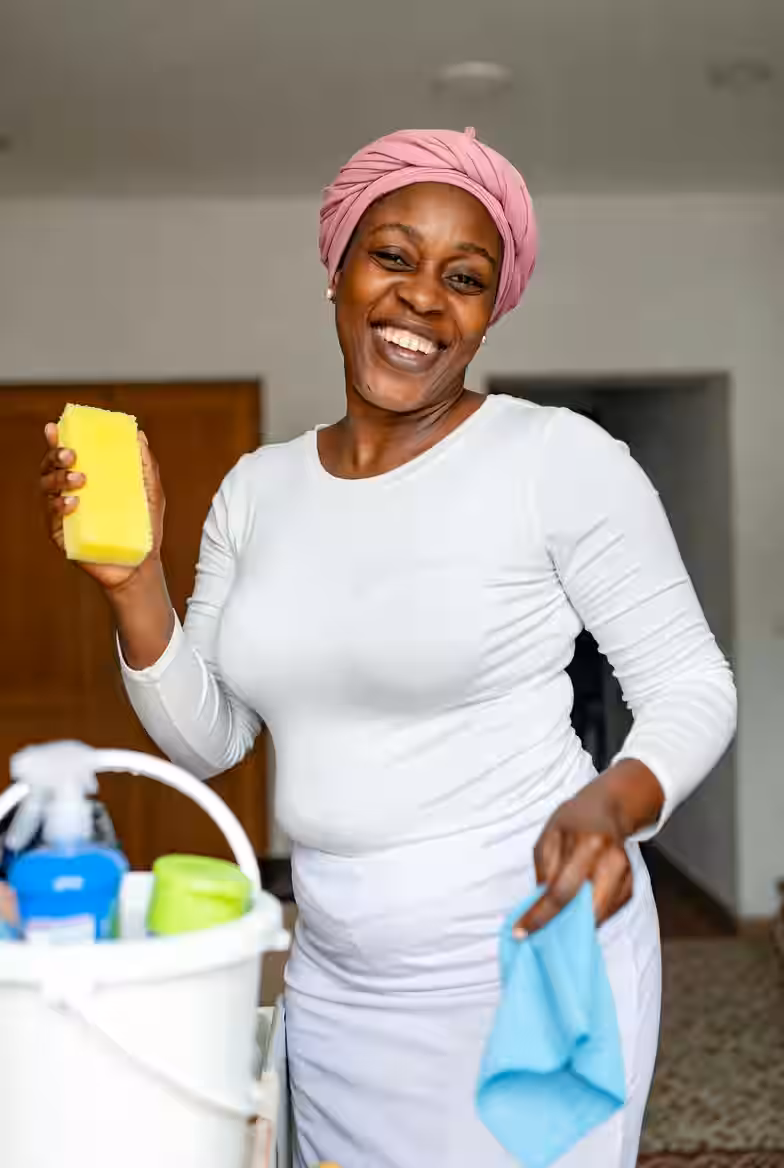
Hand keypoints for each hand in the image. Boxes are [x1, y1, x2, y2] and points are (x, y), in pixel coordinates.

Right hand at [40, 421, 165, 592]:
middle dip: (55, 457)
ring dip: (58, 479)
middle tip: (71, 455)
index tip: (55, 428)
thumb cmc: (144, 528)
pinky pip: (51, 518)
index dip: (56, 440)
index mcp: (86, 480)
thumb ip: (145, 464)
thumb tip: (139, 435)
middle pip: (49, 469)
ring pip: (46, 489)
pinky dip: (59, 507)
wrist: (142, 564)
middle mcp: (70, 494)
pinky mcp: (61, 536)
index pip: (66, 456)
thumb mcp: (150, 492)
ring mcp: (63, 515)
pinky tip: (72, 503)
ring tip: (79, 480)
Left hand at [516, 760, 664, 936]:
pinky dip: (593, 915)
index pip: (561, 892)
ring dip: (578, 925)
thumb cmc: (573, 821)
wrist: (607, 807)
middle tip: (540, 934)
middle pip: (587, 910)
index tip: (521, 932)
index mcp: (586, 845)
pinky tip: (579, 911)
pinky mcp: (632, 882)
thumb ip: (544, 870)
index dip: (540, 916)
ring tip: (557, 925)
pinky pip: (610, 910)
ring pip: (600, 914)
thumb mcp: (549, 837)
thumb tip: (539, 904)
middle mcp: (611, 860)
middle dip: (563, 927)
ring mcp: (626, 873)